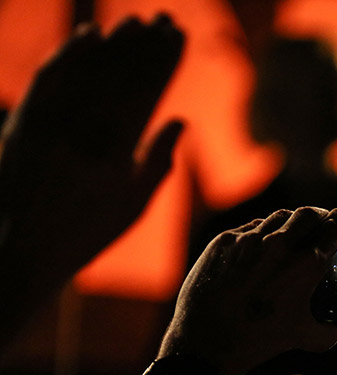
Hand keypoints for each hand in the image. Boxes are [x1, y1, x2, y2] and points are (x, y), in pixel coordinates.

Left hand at [0, 15, 183, 292]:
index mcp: (114, 151)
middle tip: (165, 19)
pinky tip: (89, 36)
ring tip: (135, 22)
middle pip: (120, 72)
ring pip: (87, 68)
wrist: (15, 250)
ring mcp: (48, 121)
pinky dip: (69, 53)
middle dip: (146, 43)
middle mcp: (81, 129)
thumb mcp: (132, 207)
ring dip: (114, 42)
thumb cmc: (84, 236)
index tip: (179, 37)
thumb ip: (158, 162)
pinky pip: (49, 76)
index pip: (147, 90)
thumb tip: (180, 121)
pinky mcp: (23, 119)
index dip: (164, 60)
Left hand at [159, 207, 336, 374]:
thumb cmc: (259, 340)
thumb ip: (331, 332)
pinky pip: (251, 228)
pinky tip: (262, 247)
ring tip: (293, 234)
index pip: (335, 226)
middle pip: (309, 213)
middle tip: (322, 224)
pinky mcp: (225, 241)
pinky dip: (263, 233)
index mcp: (307, 264)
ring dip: (292, 223)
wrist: (207, 341)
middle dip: (320, 216)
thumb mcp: (303, 337)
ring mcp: (250, 239)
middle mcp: (280, 244)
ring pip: (279, 217)